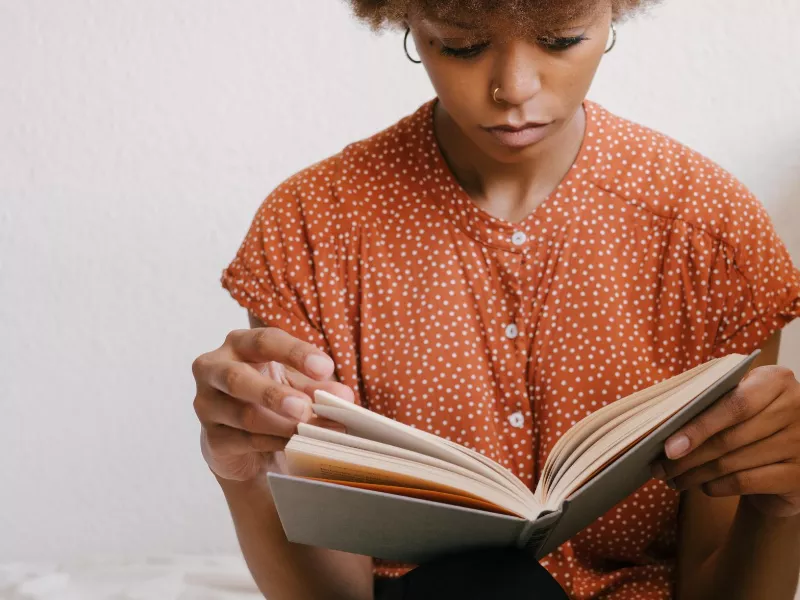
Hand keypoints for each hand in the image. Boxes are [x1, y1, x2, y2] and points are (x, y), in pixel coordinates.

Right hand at [192, 327, 353, 481]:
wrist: (240, 439)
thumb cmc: (269, 396)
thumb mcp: (296, 385)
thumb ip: (317, 388)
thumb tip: (343, 397)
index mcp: (239, 344)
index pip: (265, 341)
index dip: (295, 353)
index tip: (325, 368)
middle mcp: (214, 369)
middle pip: (238, 378)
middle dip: (274, 394)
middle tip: (305, 407)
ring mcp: (207, 404)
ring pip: (244, 415)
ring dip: (282, 425)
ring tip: (311, 431)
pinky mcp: (212, 438)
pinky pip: (245, 441)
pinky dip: (274, 442)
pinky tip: (295, 445)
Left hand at [651, 365, 799, 517]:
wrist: (786, 454)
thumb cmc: (748, 419)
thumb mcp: (735, 400)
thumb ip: (708, 402)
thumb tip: (663, 424)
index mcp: (776, 381)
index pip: (734, 405)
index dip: (698, 427)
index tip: (668, 447)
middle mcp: (795, 408)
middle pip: (729, 438)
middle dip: (687, 457)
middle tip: (659, 468)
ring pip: (733, 463)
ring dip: (695, 474)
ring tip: (672, 479)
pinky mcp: (799, 476)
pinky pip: (745, 482)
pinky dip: (717, 486)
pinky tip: (702, 485)